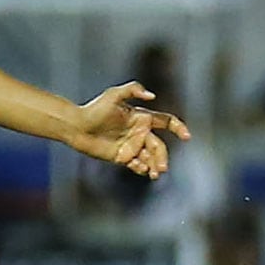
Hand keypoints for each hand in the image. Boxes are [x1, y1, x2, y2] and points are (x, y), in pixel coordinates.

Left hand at [70, 81, 190, 178]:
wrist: (77, 126)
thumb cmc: (94, 108)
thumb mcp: (113, 95)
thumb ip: (133, 90)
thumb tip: (152, 97)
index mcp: (142, 118)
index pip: (166, 122)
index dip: (178, 128)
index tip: (186, 136)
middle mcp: (140, 132)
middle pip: (160, 146)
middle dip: (163, 157)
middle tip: (161, 167)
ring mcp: (132, 146)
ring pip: (151, 158)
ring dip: (156, 166)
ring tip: (154, 173)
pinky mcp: (123, 157)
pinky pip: (137, 165)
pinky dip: (142, 169)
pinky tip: (141, 169)